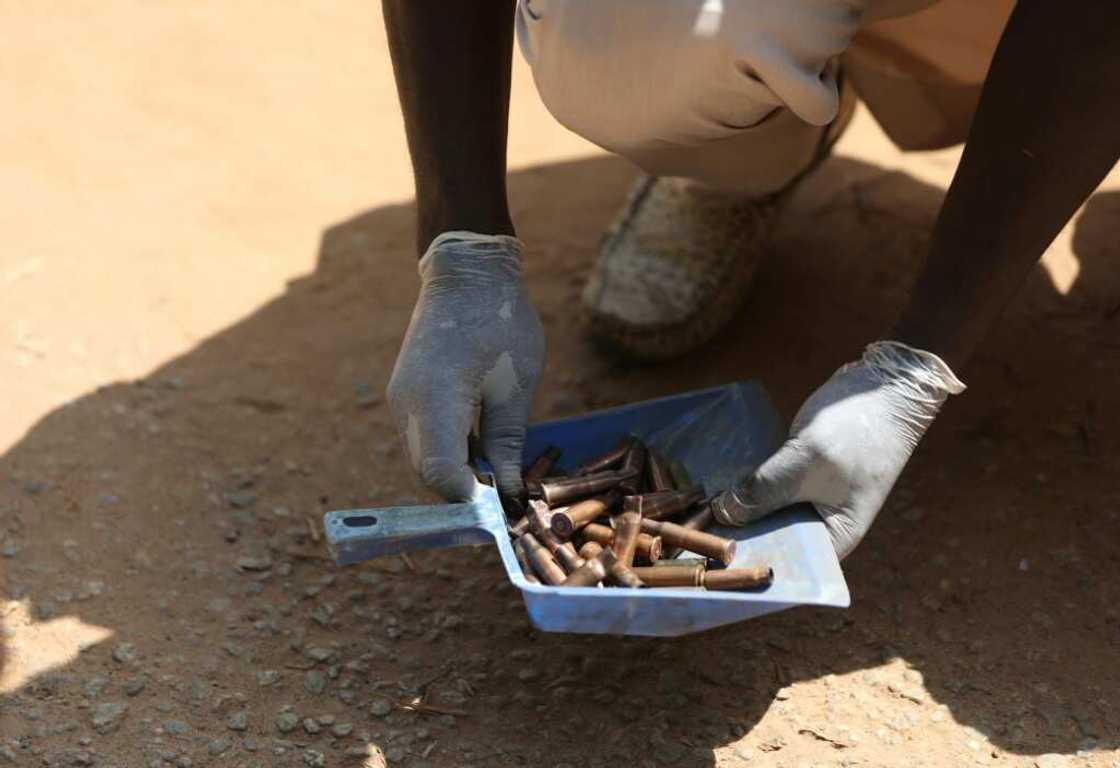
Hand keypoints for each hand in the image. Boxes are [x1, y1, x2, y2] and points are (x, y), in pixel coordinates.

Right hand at [388, 232, 544, 500]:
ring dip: (457, 475)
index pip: (443, 476)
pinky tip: (482, 448)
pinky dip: (449, 453)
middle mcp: (407, 406)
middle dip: (465, 495)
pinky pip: (423, 439)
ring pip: (424, 460)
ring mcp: (401, 400)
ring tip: (500, 474)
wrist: (466, 272)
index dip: (473, 502)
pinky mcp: (405, 395)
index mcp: (436, 401)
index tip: (506, 508)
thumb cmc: (500, 322)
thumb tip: (509, 494)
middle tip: (508, 498)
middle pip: (428, 474)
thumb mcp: (515, 386)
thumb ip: (507, 443)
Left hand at [712, 341, 964, 557]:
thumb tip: (721, 514)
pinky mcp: (798, 478)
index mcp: (833, 540)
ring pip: (763, 516)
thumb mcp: (804, 462)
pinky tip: (708, 488)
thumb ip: (763, 490)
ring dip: (733, 512)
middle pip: (769, 542)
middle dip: (732, 538)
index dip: (745, 566)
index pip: (784, 567)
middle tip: (686, 538)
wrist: (885, 386)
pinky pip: (765, 491)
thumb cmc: (855, 431)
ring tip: (689, 517)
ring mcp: (809, 502)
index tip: (705, 563)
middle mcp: (820, 529)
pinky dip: (743, 489)